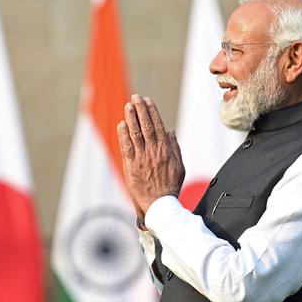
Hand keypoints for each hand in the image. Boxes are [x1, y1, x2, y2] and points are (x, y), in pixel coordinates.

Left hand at [117, 94, 184, 216]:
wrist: (160, 204)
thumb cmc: (170, 186)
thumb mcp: (179, 166)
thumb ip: (175, 147)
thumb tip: (170, 131)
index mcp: (166, 150)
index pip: (158, 125)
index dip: (152, 112)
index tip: (148, 100)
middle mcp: (153, 152)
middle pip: (146, 126)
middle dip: (141, 110)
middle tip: (136, 97)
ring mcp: (141, 159)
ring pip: (135, 134)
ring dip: (131, 118)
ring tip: (128, 106)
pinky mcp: (131, 167)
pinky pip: (126, 148)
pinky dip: (124, 135)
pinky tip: (122, 124)